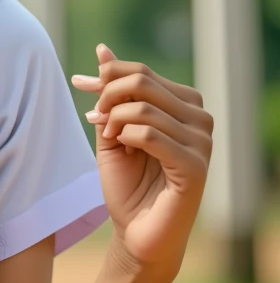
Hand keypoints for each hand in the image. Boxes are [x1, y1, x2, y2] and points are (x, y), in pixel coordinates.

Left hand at [72, 44, 212, 277]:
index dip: (106, 76)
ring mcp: (203, 142)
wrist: (135, 231)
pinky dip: (127, 136)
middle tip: (95, 117)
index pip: (141, 72)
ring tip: (109, 137)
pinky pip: (152, 134)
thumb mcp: (111, 130)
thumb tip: (103, 51)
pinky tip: (121, 146)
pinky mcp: (197, 166)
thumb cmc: (127, 183)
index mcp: (184, 105)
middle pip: (143, 82)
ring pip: (145, 107)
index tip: (80, 86)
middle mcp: (199, 119)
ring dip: (114, 120)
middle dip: (107, 96)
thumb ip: (110, 94)